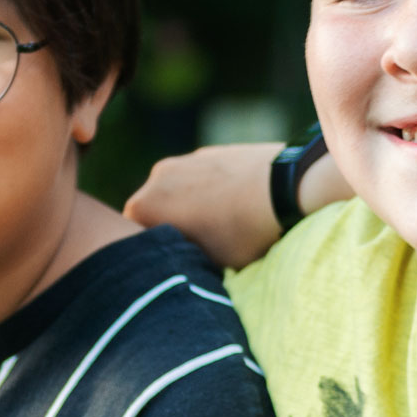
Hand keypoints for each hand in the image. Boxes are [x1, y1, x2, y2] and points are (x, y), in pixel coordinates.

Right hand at [123, 144, 282, 268]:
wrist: (284, 187)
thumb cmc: (241, 233)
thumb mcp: (207, 261)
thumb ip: (180, 257)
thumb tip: (179, 261)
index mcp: (144, 207)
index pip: (133, 238)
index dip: (154, 255)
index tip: (177, 264)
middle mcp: (156, 178)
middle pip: (154, 212)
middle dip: (172, 229)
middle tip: (201, 248)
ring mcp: (184, 161)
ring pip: (178, 193)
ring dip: (192, 209)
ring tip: (223, 226)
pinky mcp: (209, 152)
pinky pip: (201, 179)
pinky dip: (211, 193)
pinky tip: (236, 206)